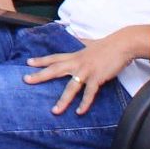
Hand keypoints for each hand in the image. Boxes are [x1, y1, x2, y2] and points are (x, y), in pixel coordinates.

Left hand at [25, 30, 141, 114]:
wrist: (123, 44)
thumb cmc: (107, 45)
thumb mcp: (90, 43)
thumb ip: (81, 42)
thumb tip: (76, 36)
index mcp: (75, 55)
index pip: (54, 58)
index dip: (41, 60)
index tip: (28, 63)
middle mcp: (77, 63)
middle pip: (55, 70)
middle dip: (40, 75)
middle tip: (26, 80)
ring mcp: (87, 71)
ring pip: (71, 87)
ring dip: (63, 100)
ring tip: (55, 111)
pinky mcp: (97, 77)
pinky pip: (89, 93)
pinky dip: (85, 103)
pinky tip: (79, 112)